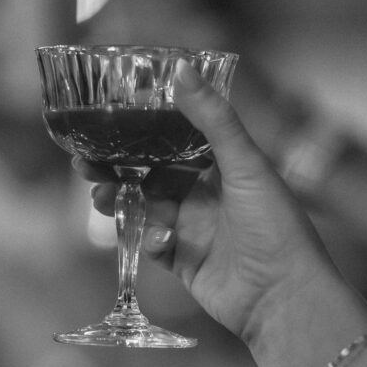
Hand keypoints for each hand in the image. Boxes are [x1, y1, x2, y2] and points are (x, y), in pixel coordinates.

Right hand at [76, 60, 334, 340]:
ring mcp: (194, 227)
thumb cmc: (275, 227)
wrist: (284, 299)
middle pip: (149, 171)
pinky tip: (160, 241)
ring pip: (144, 205)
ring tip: (99, 196)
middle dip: (117, 165)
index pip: (174, 137)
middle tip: (82, 161)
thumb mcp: (246, 165)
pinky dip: (150, 239)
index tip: (108, 120)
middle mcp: (207, 192)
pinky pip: (153, 242)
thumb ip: (212, 119)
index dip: (141, 129)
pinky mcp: (184, 260)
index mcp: (224, 163)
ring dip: (121, 199)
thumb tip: (181, 66)